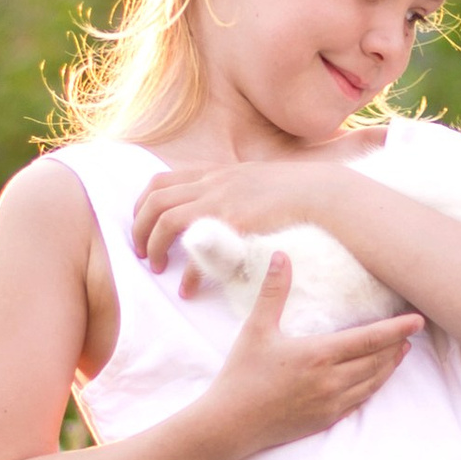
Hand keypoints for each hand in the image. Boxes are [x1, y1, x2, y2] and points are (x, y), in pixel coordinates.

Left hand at [133, 159, 321, 278]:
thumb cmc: (295, 191)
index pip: (161, 181)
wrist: (322, 192)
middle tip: (141, 253)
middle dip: (138, 228)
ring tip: (157, 268)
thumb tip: (222, 204)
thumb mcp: (254, 179)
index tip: (142, 224)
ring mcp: (221, 201)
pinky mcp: (234, 223)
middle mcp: (211, 183)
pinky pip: (196, 248)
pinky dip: (186, 271)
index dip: (142, 204)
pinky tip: (187, 288)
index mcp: (214, 172)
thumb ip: (232, 188)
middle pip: (154, 200)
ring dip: (153, 246)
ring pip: (165, 220)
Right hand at [194, 252, 419, 458]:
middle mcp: (332, 381)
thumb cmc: (242, 375)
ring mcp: (331, 403)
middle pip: (378, 360)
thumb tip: (281, 256)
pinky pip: (360, 401)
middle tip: (410, 331)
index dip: (397, 328)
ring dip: (389, 366)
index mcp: (319, 355)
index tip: (418, 320)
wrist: (230, 425)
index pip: (370, 339)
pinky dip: (374, 386)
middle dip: (396, 344)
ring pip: (373, 382)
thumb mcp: (256, 329)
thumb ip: (273, 292)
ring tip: (400, 351)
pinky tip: (376, 379)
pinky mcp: (326, 419)